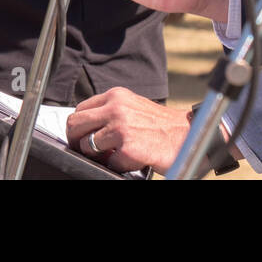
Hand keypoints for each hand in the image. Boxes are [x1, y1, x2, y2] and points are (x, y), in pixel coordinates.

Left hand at [66, 88, 190, 173]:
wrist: (186, 134)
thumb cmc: (160, 124)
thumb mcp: (133, 106)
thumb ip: (110, 111)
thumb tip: (85, 127)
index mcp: (116, 96)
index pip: (80, 109)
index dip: (77, 127)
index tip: (81, 137)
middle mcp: (116, 108)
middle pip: (75, 125)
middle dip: (76, 141)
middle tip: (85, 151)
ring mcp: (121, 128)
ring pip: (87, 146)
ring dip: (97, 156)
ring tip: (113, 156)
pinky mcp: (128, 148)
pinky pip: (108, 163)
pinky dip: (117, 166)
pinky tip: (131, 160)